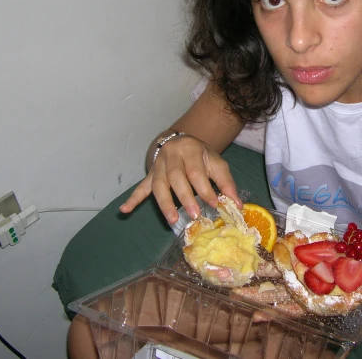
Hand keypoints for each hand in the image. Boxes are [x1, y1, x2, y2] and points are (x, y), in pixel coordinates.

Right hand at [119, 134, 240, 223]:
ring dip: (164, 203)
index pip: (196, 171)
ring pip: (158, 184)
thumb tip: (237, 205)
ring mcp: (158, 165)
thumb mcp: (217, 163)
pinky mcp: (150, 174)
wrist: (182, 141)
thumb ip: (226, 183)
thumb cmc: (201, 156)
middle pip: (175, 177)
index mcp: (190, 149)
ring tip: (172, 220)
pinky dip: (133, 199)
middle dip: (185, 197)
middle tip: (194, 214)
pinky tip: (124, 210)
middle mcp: (171, 155)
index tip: (214, 204)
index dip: (205, 188)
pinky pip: (141, 187)